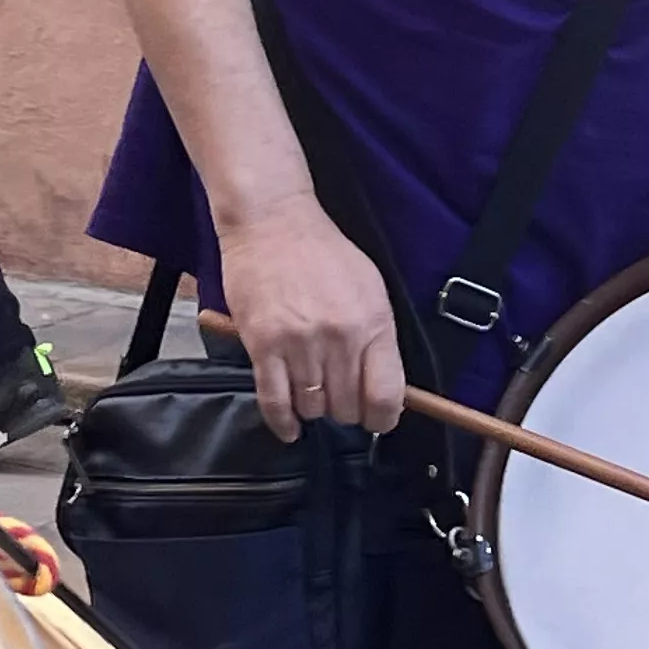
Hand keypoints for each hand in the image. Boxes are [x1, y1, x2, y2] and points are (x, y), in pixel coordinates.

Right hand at [215, 197, 405, 441]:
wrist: (273, 222)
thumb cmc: (322, 252)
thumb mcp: (370, 287)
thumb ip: (379, 337)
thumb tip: (384, 385)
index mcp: (373, 322)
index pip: (385, 395)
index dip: (382, 418)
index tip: (376, 419)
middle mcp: (339, 337)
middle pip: (347, 407)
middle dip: (344, 411)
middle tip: (337, 398)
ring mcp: (299, 343)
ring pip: (312, 408)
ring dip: (313, 409)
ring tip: (310, 393)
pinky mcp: (263, 345)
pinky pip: (274, 402)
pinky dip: (282, 422)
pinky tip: (289, 426)